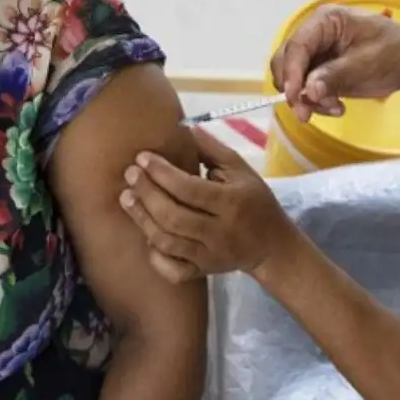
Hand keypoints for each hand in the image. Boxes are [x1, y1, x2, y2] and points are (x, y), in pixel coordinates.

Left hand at [120, 125, 302, 279]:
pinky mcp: (202, 272)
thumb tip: (183, 127)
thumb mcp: (241, 170)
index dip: (161, 172)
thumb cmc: (255, 202)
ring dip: (142, 219)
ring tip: (127, 198)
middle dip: (146, 193)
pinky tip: (146, 236)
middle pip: (172, 216)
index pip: (188, 188)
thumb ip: (212, 149)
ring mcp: (209, 256)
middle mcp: (218, 232)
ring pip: (167, 242)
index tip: (142, 158)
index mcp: (230, 203)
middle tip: (129, 175)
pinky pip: (172, 270)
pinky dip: (155, 256)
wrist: (272, 246)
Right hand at [271, 5, 399, 121]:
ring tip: (335, 107)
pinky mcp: (319, 70)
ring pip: (292, 79)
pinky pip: (305, 89)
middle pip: (286, 61)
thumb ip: (335, 76)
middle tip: (307, 112)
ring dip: (307, 98)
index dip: (291, 72)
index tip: (294, 97)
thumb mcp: (367, 64)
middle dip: (295, 89)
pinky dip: (316, 102)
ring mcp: (315, 53)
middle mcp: (314, 34)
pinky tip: (337, 107)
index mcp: (326, 20)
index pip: (297, 45)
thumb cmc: (394, 53)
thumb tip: (308, 91)